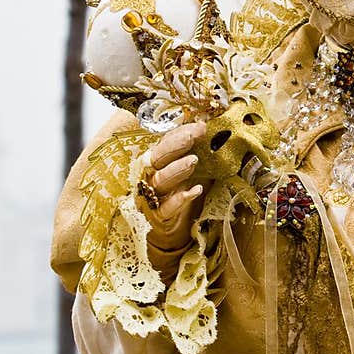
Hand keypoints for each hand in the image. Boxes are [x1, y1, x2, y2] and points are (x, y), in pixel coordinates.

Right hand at [136, 121, 207, 262]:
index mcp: (152, 163)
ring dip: (176, 170)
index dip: (179, 133)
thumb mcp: (176, 170)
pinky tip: (196, 191)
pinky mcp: (156, 218)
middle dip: (175, 145)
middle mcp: (148, 177)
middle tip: (194, 135)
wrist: (153, 227)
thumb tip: (205, 130)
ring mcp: (150, 197)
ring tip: (193, 160)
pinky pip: (166, 209)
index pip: (163, 144)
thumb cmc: (167, 194)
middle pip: (157, 158)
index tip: (200, 126)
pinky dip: (179, 201)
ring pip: (160, 182)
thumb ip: (187, 153)